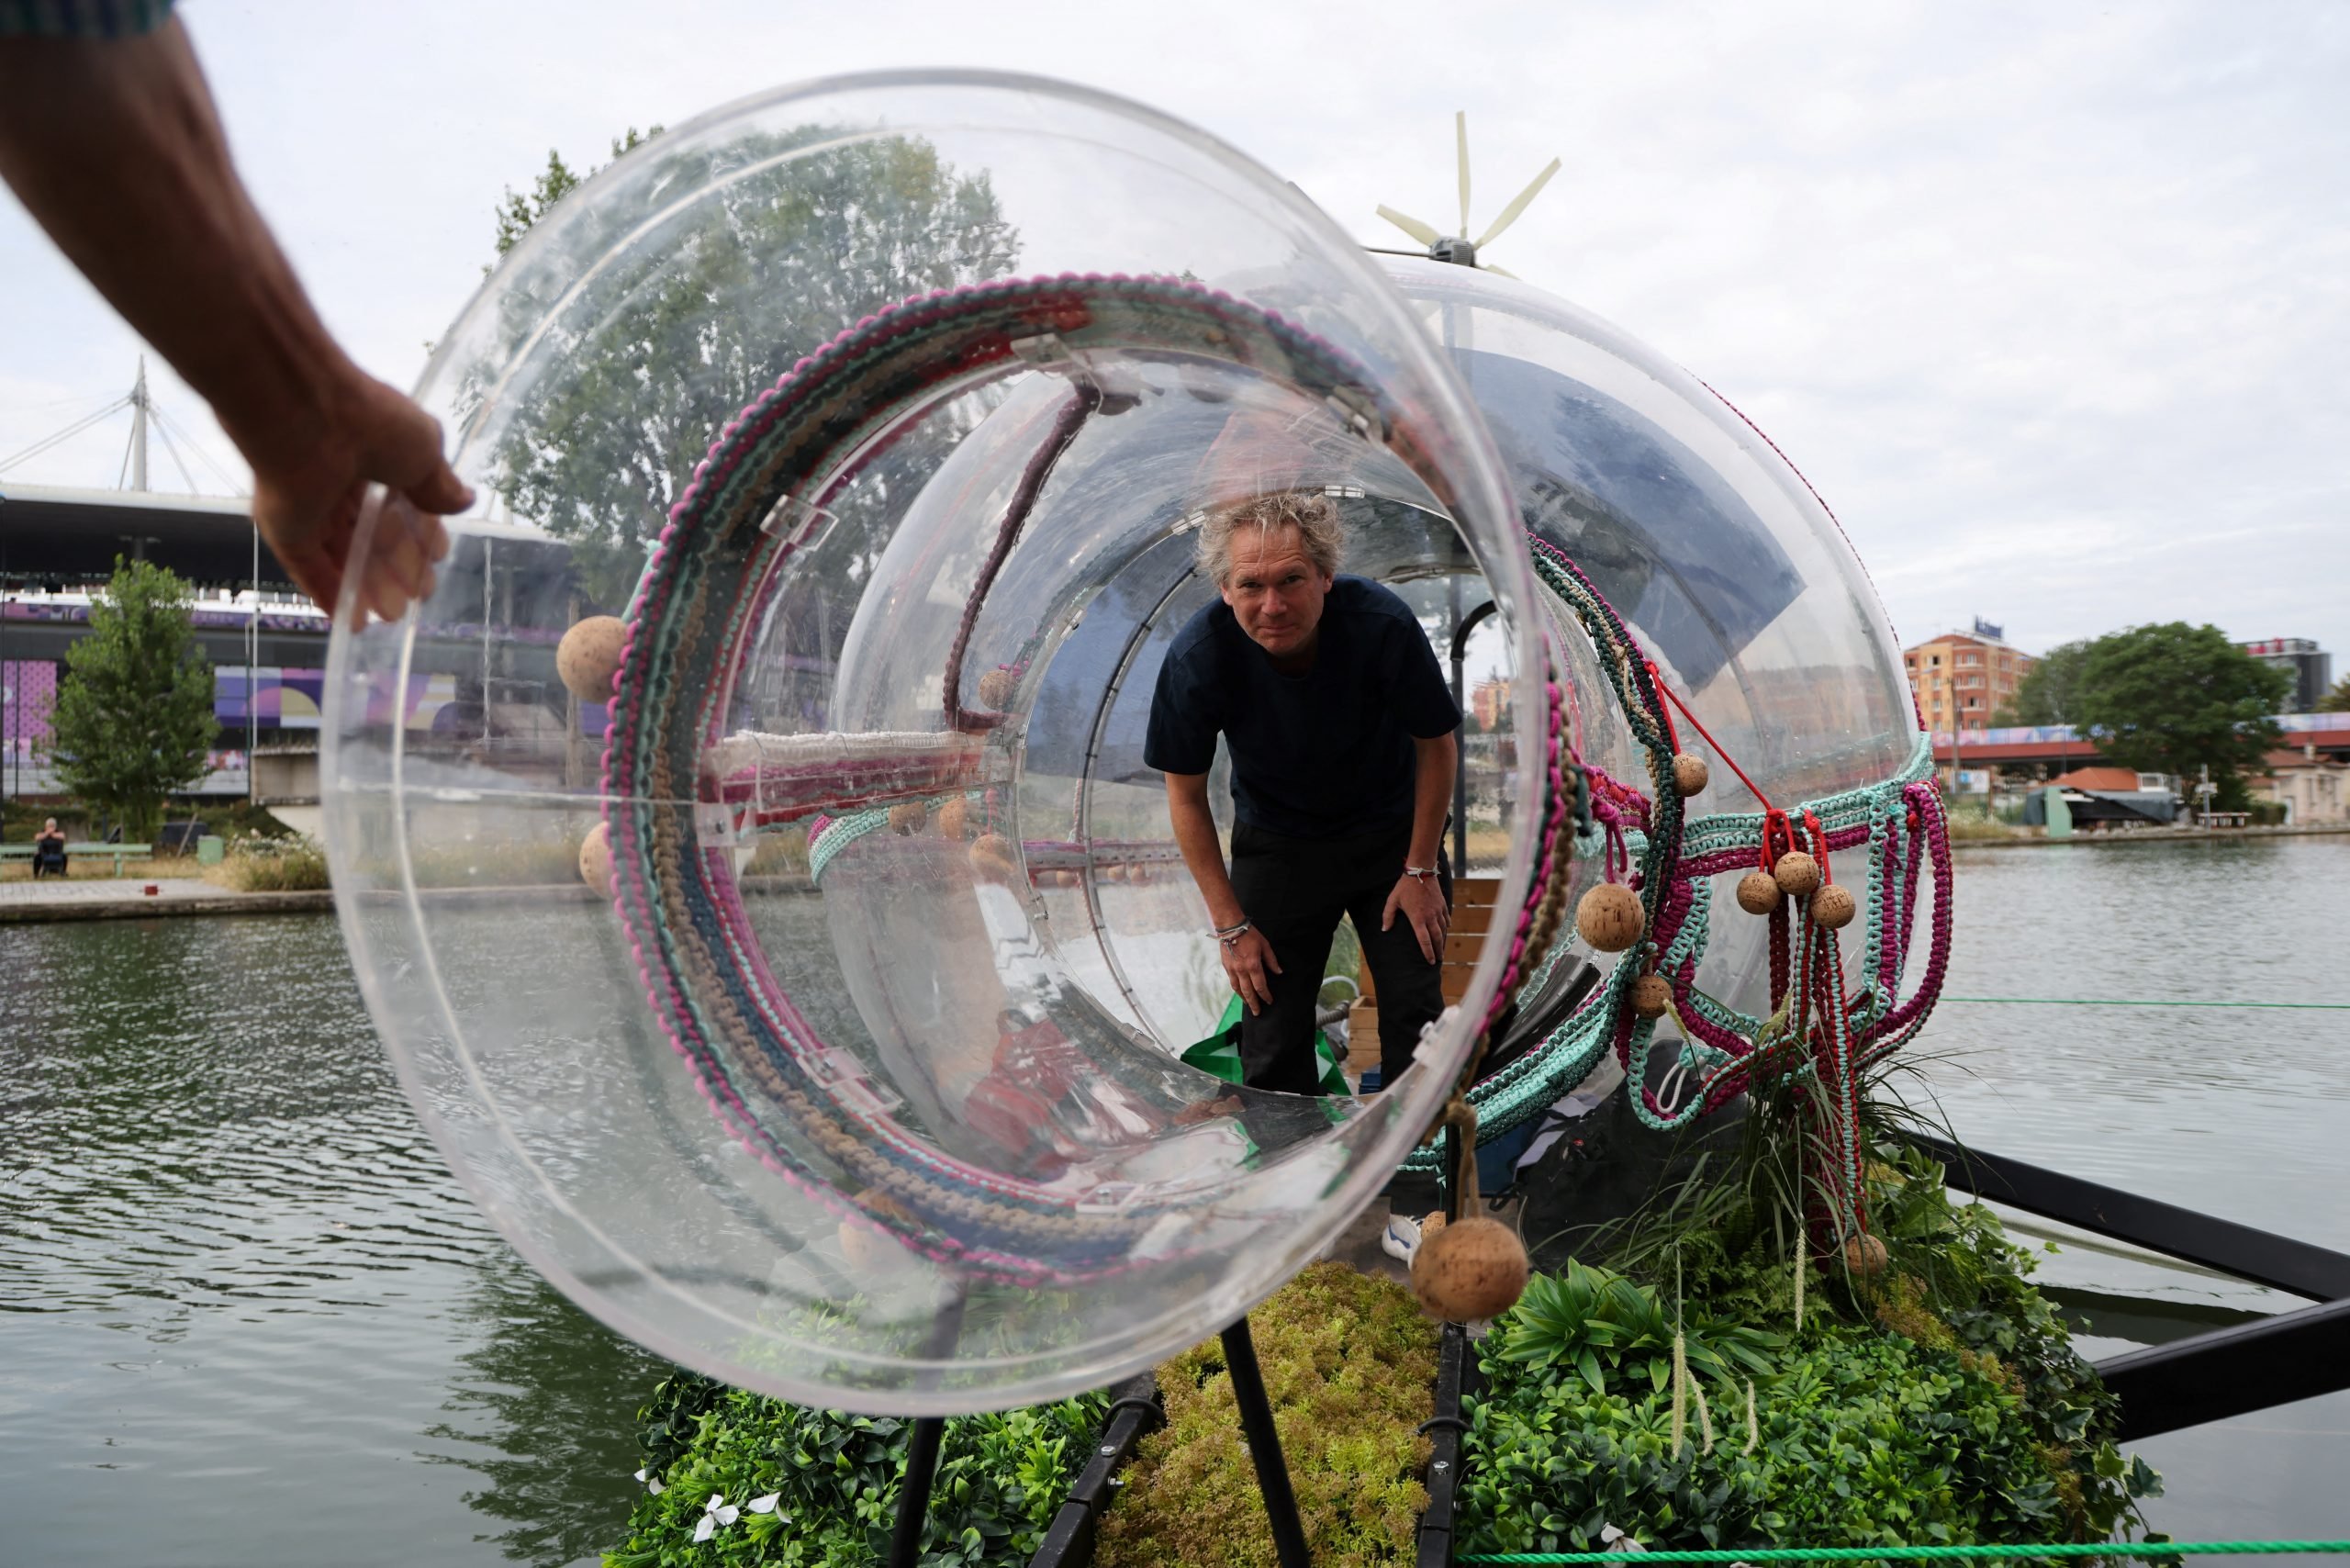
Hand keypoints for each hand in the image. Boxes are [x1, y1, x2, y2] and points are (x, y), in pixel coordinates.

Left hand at [245, 371, 469, 625]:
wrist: (310, 420)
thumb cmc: (374, 425)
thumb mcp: (425, 450)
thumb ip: (440, 484)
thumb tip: (464, 501)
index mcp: (374, 457)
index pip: (400, 504)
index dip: (419, 534)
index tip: (435, 558)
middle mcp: (340, 482)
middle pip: (371, 535)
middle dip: (395, 568)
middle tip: (415, 597)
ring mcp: (309, 508)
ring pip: (342, 556)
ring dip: (367, 586)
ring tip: (391, 615)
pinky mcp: (285, 530)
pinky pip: (309, 569)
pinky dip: (329, 594)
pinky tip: (349, 620)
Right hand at [1219, 925, 1282, 1015]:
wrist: (1231, 927)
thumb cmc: (1250, 934)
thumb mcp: (1265, 945)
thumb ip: (1271, 960)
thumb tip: (1278, 972)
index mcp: (1253, 965)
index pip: (1260, 986)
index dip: (1265, 995)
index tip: (1269, 1001)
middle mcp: (1242, 970)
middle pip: (1248, 992)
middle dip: (1253, 1003)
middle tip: (1257, 1013)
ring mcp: (1232, 969)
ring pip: (1238, 989)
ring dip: (1243, 998)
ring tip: (1248, 1005)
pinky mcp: (1226, 966)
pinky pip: (1232, 981)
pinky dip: (1236, 989)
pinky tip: (1240, 991)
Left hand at [1382, 873, 1448, 963]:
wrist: (1421, 871)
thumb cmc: (1404, 887)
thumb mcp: (1392, 901)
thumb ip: (1388, 916)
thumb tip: (1384, 930)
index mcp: (1417, 919)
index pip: (1424, 941)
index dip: (1427, 952)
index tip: (1430, 961)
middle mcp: (1430, 917)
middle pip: (1436, 938)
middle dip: (1438, 951)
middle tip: (1439, 960)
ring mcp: (1438, 911)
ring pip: (1443, 930)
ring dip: (1443, 941)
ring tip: (1442, 949)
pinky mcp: (1442, 904)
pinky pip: (1446, 919)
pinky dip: (1446, 926)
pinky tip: (1446, 930)